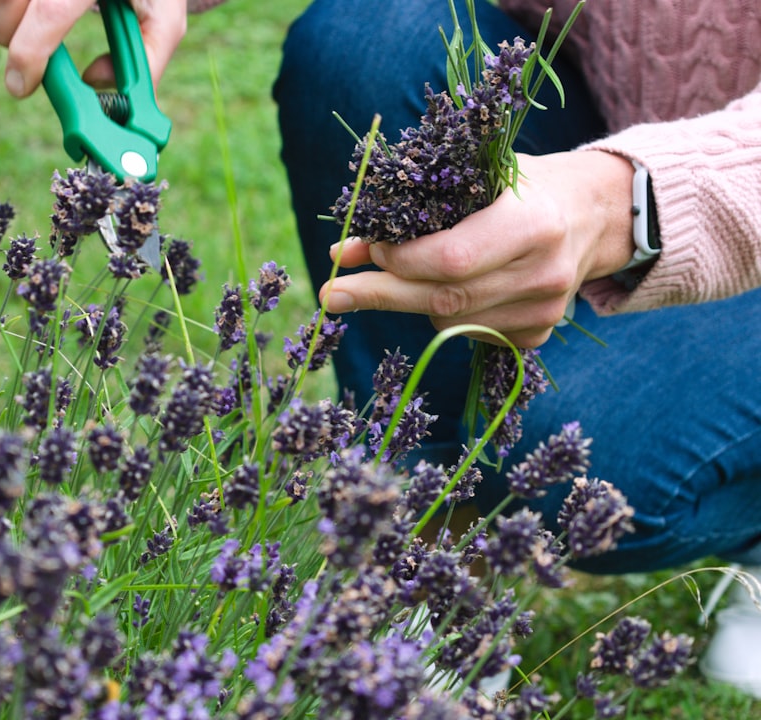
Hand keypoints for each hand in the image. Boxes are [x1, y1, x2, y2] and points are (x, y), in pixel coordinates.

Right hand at [0, 0, 187, 97]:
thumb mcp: (163, 16)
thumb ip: (145, 60)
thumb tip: (95, 84)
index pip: (51, 13)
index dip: (30, 56)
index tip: (21, 87)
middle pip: (4, 3)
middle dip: (8, 38)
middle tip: (30, 53)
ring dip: (0, 17)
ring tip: (31, 21)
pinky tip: (23, 6)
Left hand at [319, 151, 637, 346]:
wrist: (597, 212)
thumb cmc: (524, 186)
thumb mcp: (476, 178)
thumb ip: (413, 212)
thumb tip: (344, 252)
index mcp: (533, 224)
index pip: (450, 260)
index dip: (399, 261)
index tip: (366, 249)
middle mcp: (543, 274)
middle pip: (442, 299)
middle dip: (379, 294)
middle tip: (331, 294)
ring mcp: (544, 312)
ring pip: (448, 321)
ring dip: (413, 298)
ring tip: (408, 271)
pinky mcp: (537, 335)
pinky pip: (467, 332)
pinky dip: (446, 312)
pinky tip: (456, 286)